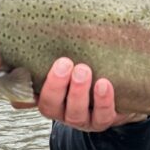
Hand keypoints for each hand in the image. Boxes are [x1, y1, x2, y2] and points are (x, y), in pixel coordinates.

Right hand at [24, 57, 146, 131]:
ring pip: (75, 113)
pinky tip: (104, 84)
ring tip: (83, 70)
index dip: (25, 85)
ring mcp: (83, 118)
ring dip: (78, 92)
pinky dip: (103, 101)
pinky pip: (102, 116)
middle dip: (56, 85)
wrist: (123, 88)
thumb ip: (57, 50)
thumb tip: (34, 28)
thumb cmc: (91, 67)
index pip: (29, 94)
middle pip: (51, 105)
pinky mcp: (104, 120)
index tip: (28, 65)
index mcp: (48, 95)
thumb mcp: (72, 59)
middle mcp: (62, 110)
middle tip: (64, 63)